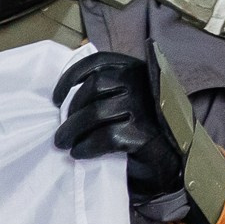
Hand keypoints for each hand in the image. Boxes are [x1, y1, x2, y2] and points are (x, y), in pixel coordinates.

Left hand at [53, 50, 182, 201]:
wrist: (168, 161)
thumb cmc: (140, 128)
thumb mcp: (124, 101)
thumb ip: (104, 91)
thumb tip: (63, 100)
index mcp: (134, 70)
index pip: (97, 62)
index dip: (70, 77)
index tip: (56, 99)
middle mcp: (142, 83)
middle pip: (94, 86)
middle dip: (71, 110)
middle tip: (61, 132)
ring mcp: (145, 107)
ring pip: (96, 111)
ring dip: (73, 130)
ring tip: (65, 144)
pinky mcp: (145, 134)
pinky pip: (106, 137)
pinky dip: (87, 146)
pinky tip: (80, 153)